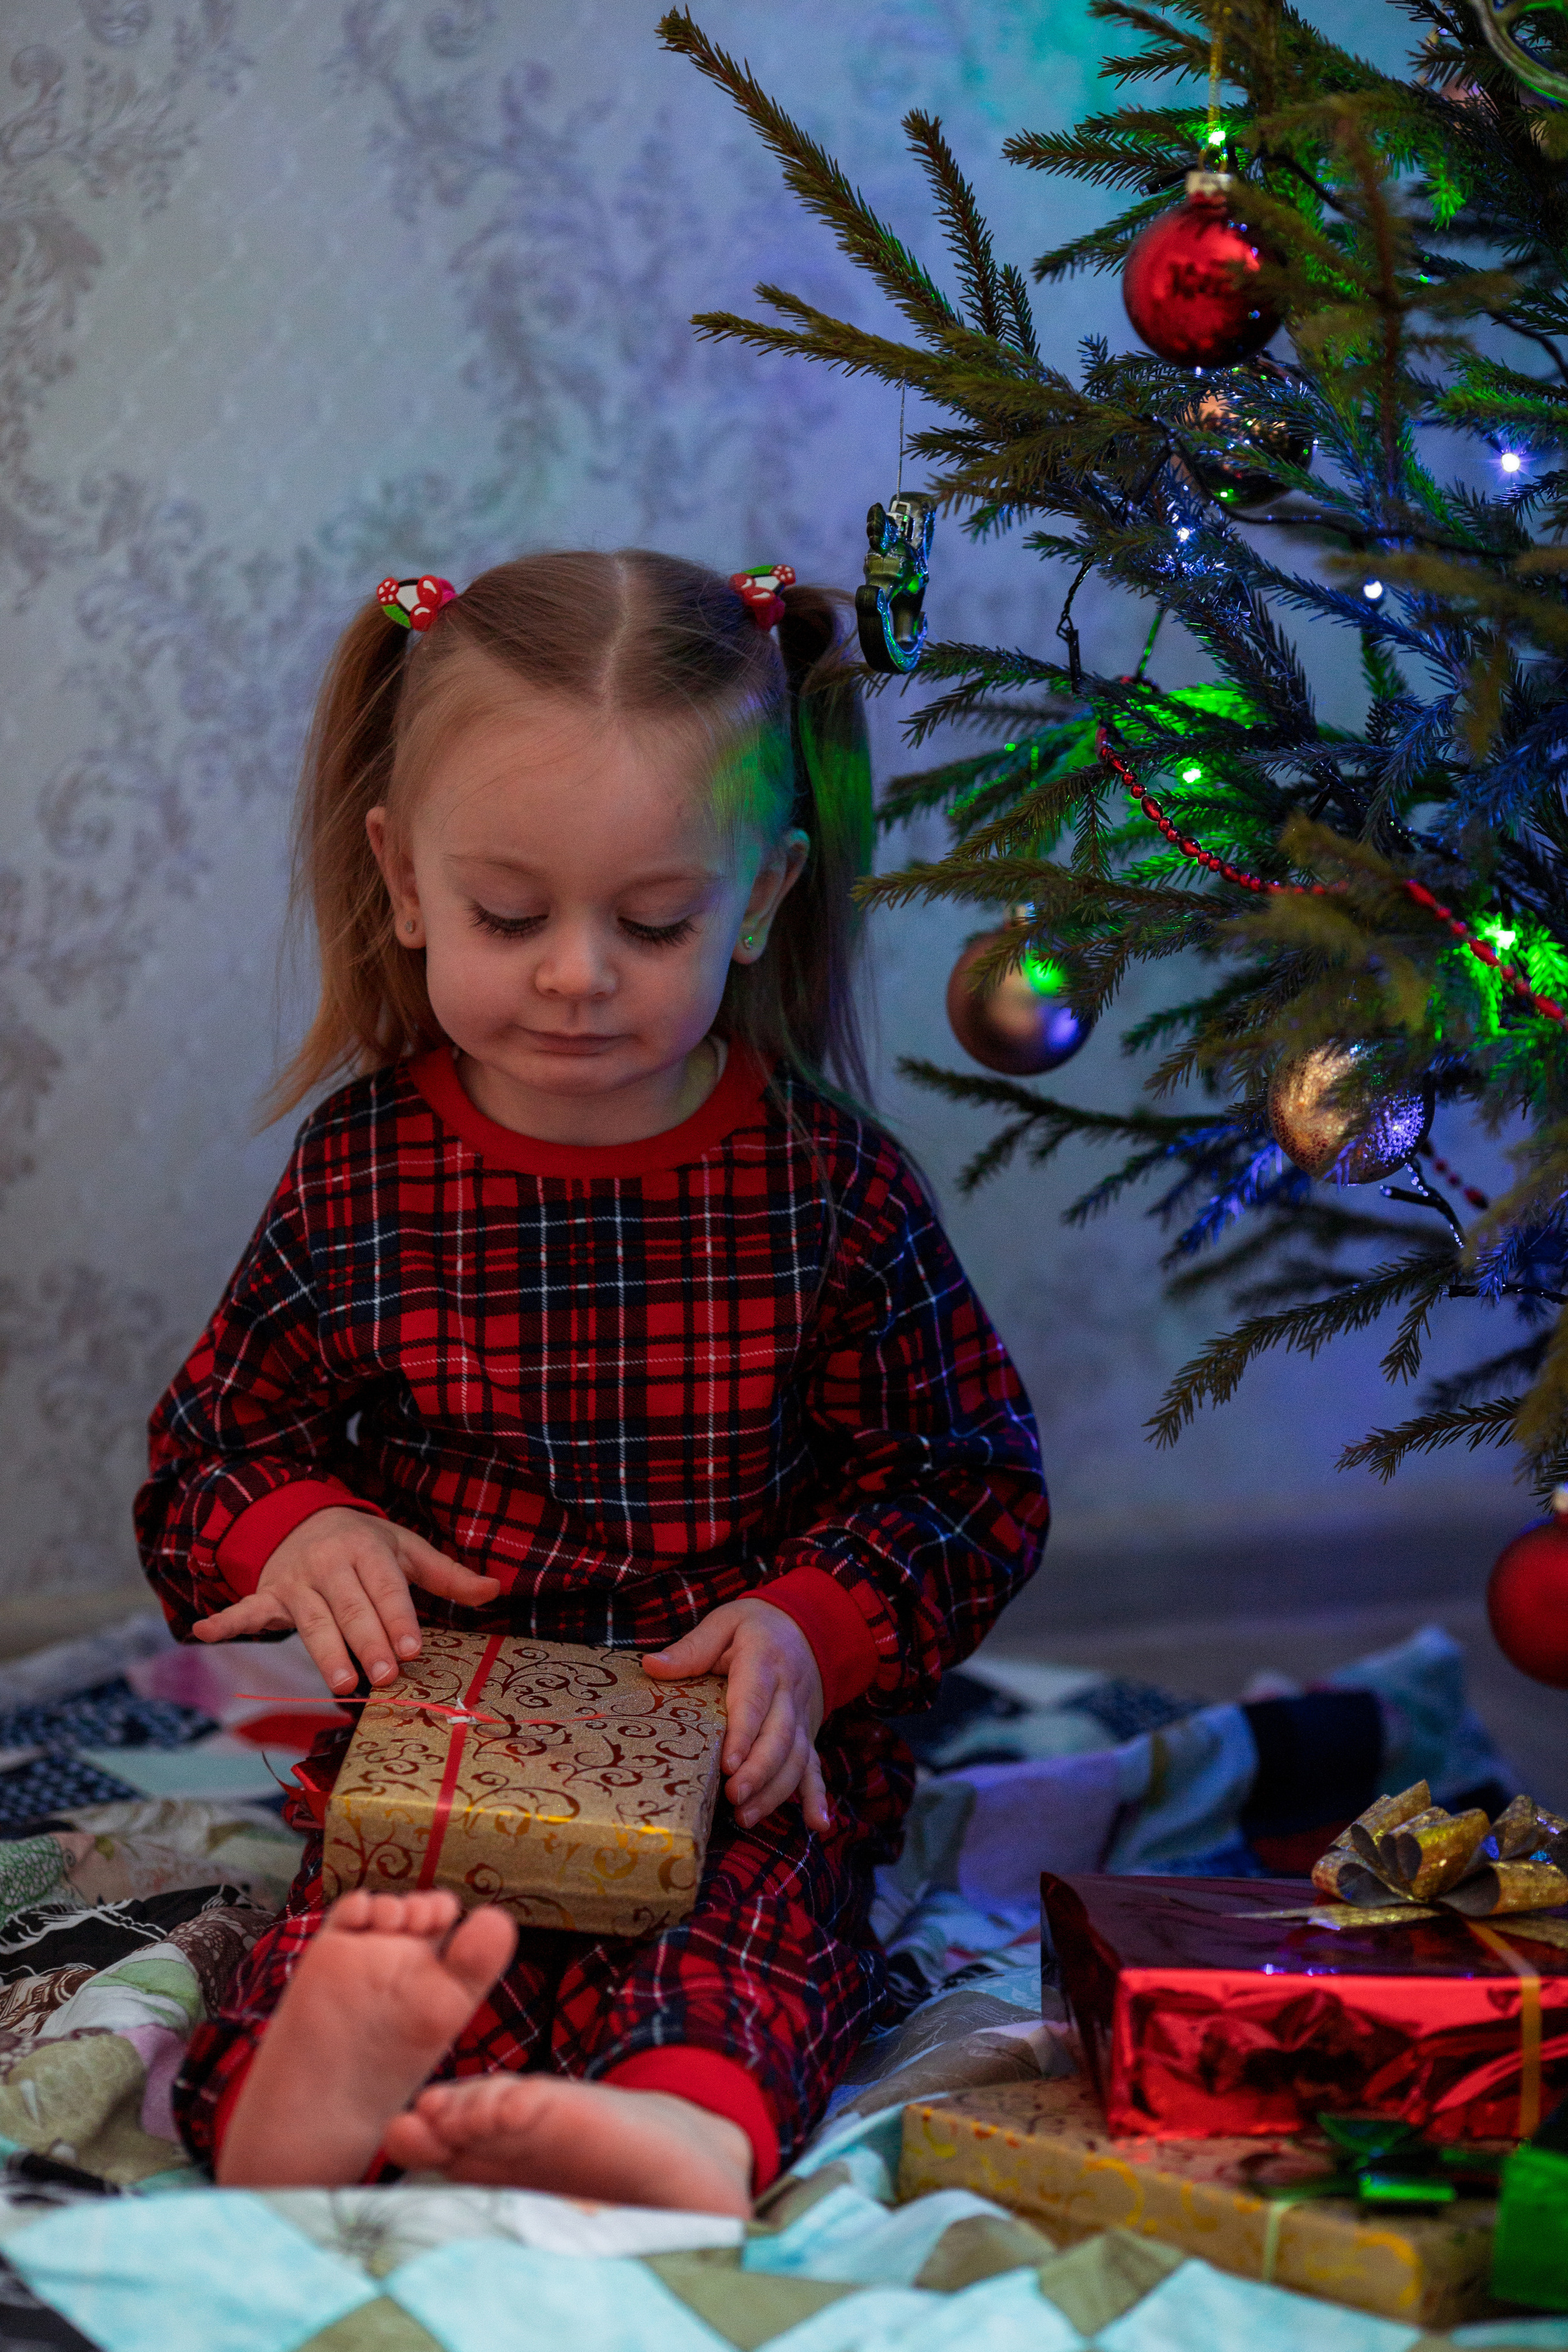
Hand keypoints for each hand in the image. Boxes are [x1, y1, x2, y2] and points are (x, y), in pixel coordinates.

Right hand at [192, 1507, 499, 1694]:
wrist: (302, 1516)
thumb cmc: (365, 1545)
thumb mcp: (406, 1549)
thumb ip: (448, 1576)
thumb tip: (495, 1590)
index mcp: (369, 1550)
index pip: (387, 1589)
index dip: (399, 1619)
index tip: (413, 1650)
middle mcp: (331, 1564)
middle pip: (352, 1609)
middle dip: (369, 1643)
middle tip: (384, 1676)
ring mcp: (296, 1580)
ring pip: (312, 1620)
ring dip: (325, 1651)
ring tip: (341, 1681)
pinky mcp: (268, 1593)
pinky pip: (247, 1608)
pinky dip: (226, 1620)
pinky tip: (203, 1632)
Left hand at [642, 1598, 830, 1833]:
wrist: (810, 1624)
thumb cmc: (757, 1626)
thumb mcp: (725, 1622)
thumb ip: (692, 1647)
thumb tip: (651, 1666)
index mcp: (764, 1662)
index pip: (755, 1701)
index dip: (744, 1734)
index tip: (727, 1764)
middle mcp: (788, 1693)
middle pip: (779, 1737)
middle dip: (758, 1772)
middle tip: (733, 1798)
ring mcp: (802, 1717)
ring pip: (796, 1758)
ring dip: (775, 1790)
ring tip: (747, 1816)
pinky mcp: (809, 1733)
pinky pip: (815, 1765)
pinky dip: (817, 1796)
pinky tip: (817, 1824)